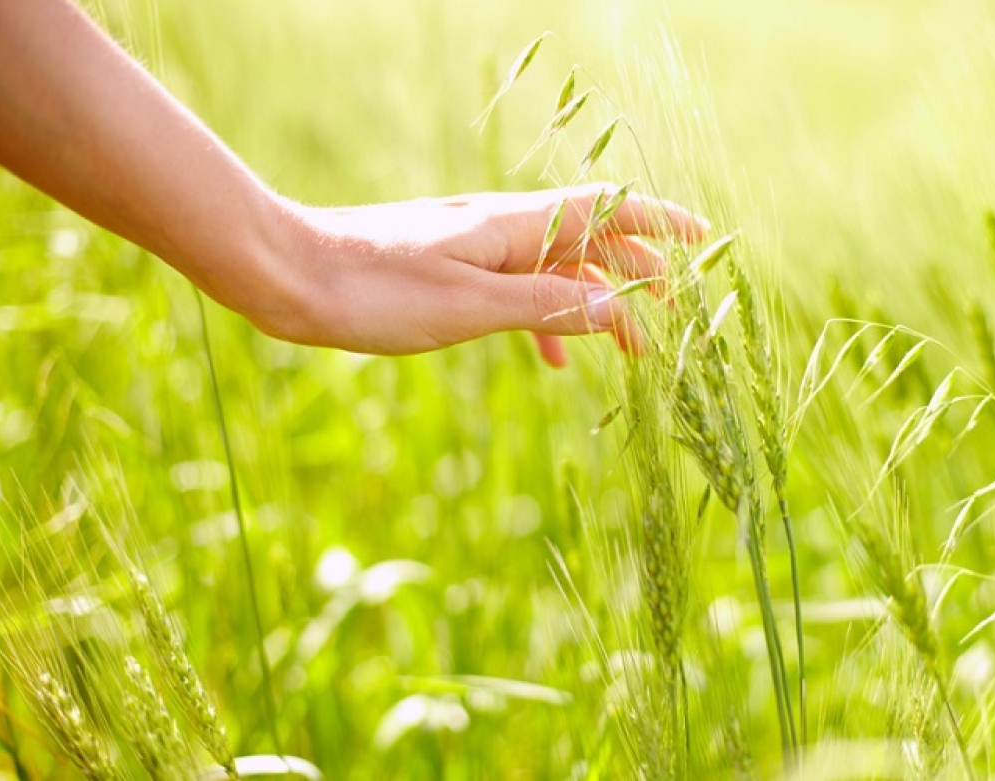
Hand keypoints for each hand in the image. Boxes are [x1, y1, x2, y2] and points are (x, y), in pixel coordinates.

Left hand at [267, 184, 707, 365]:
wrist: (291, 275)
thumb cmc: (375, 290)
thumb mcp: (471, 305)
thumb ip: (549, 304)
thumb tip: (620, 308)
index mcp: (515, 225)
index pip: (607, 210)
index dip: (659, 224)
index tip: (704, 241)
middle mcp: (502, 228)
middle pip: (590, 239)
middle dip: (638, 273)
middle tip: (674, 314)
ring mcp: (476, 248)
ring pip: (556, 267)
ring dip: (596, 299)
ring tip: (625, 344)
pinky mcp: (451, 270)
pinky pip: (517, 289)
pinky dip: (545, 317)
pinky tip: (550, 356)